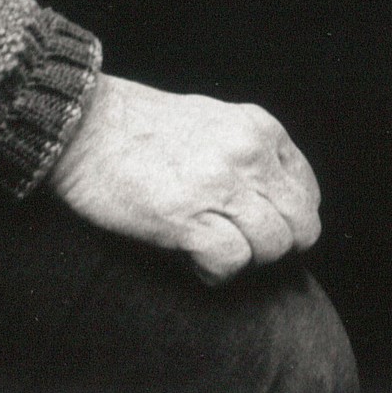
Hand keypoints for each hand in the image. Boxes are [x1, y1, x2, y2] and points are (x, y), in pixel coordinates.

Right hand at [48, 75, 322, 283]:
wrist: (84, 126)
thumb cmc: (143, 128)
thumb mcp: (217, 121)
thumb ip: (252, 154)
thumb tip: (277, 202)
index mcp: (261, 129)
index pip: (307, 194)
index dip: (287, 221)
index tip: (257, 227)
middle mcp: (249, 153)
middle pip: (301, 226)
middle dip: (273, 247)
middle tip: (237, 243)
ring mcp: (220, 183)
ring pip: (273, 246)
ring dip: (244, 259)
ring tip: (210, 247)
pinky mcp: (187, 215)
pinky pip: (232, 262)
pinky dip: (215, 271)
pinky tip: (192, 258)